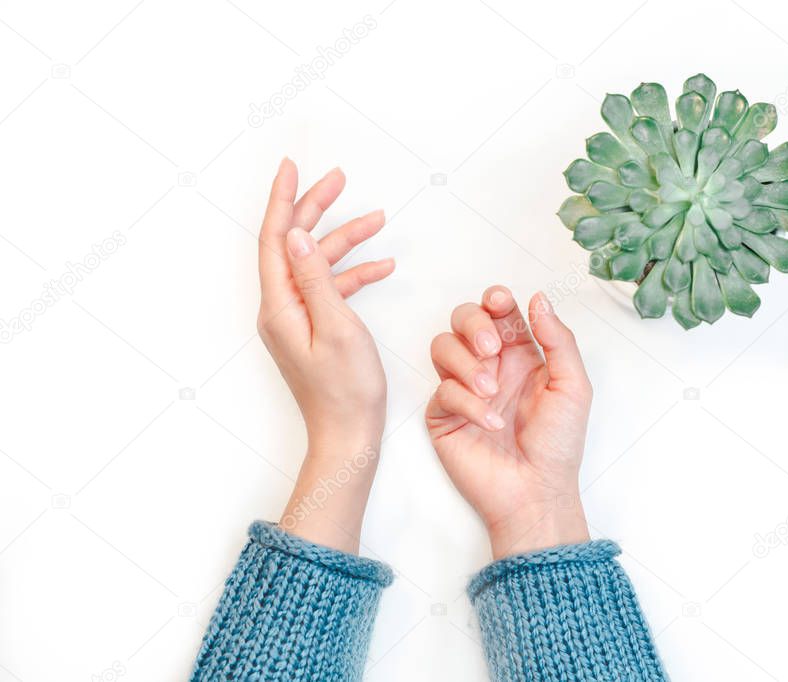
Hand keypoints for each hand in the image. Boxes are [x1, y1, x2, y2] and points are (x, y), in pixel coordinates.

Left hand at [257, 158, 393, 552]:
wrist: (348, 435)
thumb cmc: (346, 391)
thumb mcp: (337, 327)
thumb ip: (317, 277)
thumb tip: (296, 234)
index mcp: (280, 306)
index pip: (275, 239)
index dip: (284, 200)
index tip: (292, 167)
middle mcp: (282, 308)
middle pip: (295, 244)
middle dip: (317, 209)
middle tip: (338, 178)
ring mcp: (298, 319)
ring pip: (318, 264)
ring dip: (346, 241)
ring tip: (378, 217)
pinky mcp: (316, 329)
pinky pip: (332, 289)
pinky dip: (355, 274)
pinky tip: (383, 265)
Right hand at [426, 286, 592, 558]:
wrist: (536, 491)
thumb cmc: (559, 444)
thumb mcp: (573, 386)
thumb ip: (558, 339)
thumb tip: (538, 297)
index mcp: (521, 354)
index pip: (499, 311)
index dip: (494, 299)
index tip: (500, 302)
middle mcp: (490, 366)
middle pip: (462, 318)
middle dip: (473, 324)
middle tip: (491, 349)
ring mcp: (464, 389)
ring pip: (443, 346)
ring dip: (467, 364)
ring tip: (492, 392)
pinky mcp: (444, 415)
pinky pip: (443, 390)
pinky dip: (467, 403)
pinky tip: (491, 423)